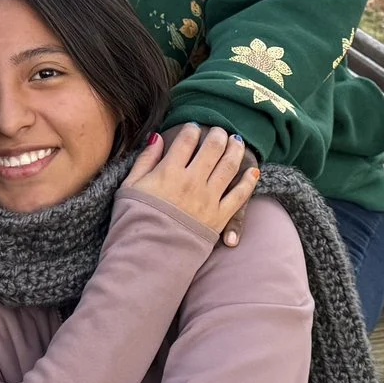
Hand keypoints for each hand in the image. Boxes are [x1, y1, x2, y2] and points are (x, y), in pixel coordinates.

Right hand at [124, 125, 259, 240]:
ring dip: (235, 149)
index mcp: (168, 172)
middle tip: (219, 130)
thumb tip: (157, 137)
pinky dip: (248, 181)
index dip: (192, 129)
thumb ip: (145, 159)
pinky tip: (253, 171)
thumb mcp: (130, 186)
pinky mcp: (219, 217)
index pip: (186, 140)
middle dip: (217, 134)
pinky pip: (239, 195)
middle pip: (212, 148)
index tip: (194, 127)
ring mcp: (207, 199)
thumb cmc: (134, 220)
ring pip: (229, 166)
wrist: (147, 255)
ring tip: (236, 140)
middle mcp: (191, 182)